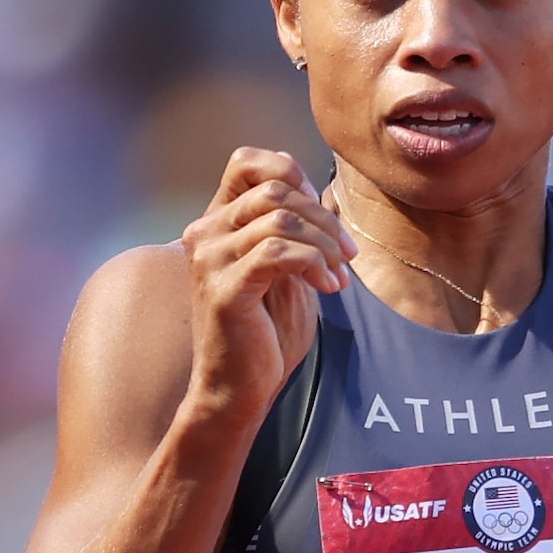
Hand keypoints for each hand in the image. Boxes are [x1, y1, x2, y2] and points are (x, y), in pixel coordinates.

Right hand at [178, 147, 351, 432]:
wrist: (237, 391)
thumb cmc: (264, 335)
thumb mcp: (283, 271)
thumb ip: (292, 232)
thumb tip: (320, 197)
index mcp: (216, 223)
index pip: (246, 161)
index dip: (290, 172)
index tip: (320, 215)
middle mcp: (204, 233)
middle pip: (275, 189)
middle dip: (323, 218)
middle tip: (347, 255)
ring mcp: (210, 259)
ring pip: (280, 218)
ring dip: (324, 243)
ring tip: (339, 274)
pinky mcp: (224, 289)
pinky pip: (278, 252)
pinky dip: (313, 263)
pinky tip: (328, 287)